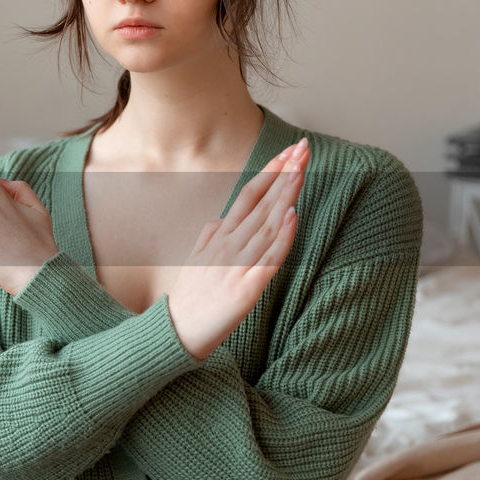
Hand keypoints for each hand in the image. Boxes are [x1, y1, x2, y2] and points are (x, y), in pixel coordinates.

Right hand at [166, 137, 309, 360]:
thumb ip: (207, 238)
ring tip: (302, 170)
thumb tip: (219, 220)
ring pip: (267, 223)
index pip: (247, 195)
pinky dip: (281, 237)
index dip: (269, 171)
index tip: (288, 152)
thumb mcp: (194, 261)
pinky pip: (268, 260)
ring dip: (286, 195)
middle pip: (261, 202)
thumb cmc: (188, 299)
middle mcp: (229, 245)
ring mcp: (237, 265)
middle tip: (303, 147)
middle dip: (284, 173)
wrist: (176, 333)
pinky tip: (291, 217)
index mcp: (219, 237)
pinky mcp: (246, 288)